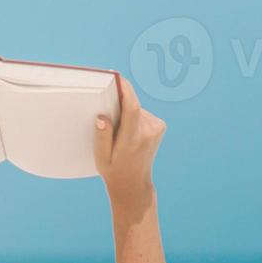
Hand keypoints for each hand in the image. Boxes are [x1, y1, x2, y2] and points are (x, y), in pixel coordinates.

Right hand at [94, 77, 164, 204]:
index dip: (125, 90)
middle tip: (108, 117)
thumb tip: (102, 117)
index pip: (131, 108)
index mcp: (132, 140)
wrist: (133, 183)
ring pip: (136, 108)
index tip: (117, 78)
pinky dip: (132, 117)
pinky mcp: (160, 125)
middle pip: (132, 106)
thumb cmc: (114, 170)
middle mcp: (148, 132)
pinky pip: (141, 113)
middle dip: (118, 105)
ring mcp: (156, 128)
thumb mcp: (101, 157)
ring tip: (119, 133)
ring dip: (125, 113)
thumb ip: (102, 136)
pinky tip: (128, 132)